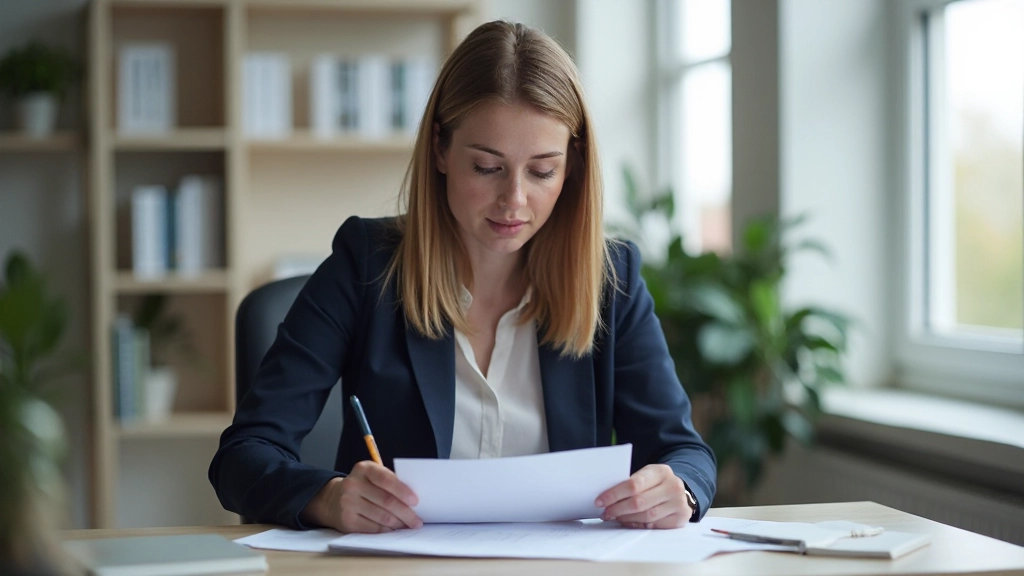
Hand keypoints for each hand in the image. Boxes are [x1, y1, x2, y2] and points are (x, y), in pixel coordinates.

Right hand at [301, 461, 421, 532]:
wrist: (332, 499)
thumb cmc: (362, 486)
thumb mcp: (372, 476)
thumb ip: (389, 481)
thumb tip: (412, 500)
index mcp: (363, 469)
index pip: (386, 479)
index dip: (403, 491)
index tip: (416, 501)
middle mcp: (353, 485)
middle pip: (386, 501)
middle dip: (406, 513)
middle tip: (417, 520)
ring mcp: (348, 503)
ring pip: (381, 517)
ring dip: (399, 523)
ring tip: (408, 525)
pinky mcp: (347, 521)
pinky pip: (373, 528)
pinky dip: (387, 530)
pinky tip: (394, 529)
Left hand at [595, 464, 692, 528]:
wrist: (677, 490)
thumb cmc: (655, 483)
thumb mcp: (646, 475)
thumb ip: (630, 483)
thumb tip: (605, 498)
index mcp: (661, 471)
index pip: (634, 484)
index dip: (614, 494)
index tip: (600, 501)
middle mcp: (673, 486)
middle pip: (639, 502)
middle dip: (618, 509)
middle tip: (605, 513)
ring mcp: (679, 503)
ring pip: (646, 516)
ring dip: (627, 519)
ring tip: (615, 517)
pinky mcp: (681, 518)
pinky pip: (655, 526)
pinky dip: (640, 525)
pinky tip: (630, 522)